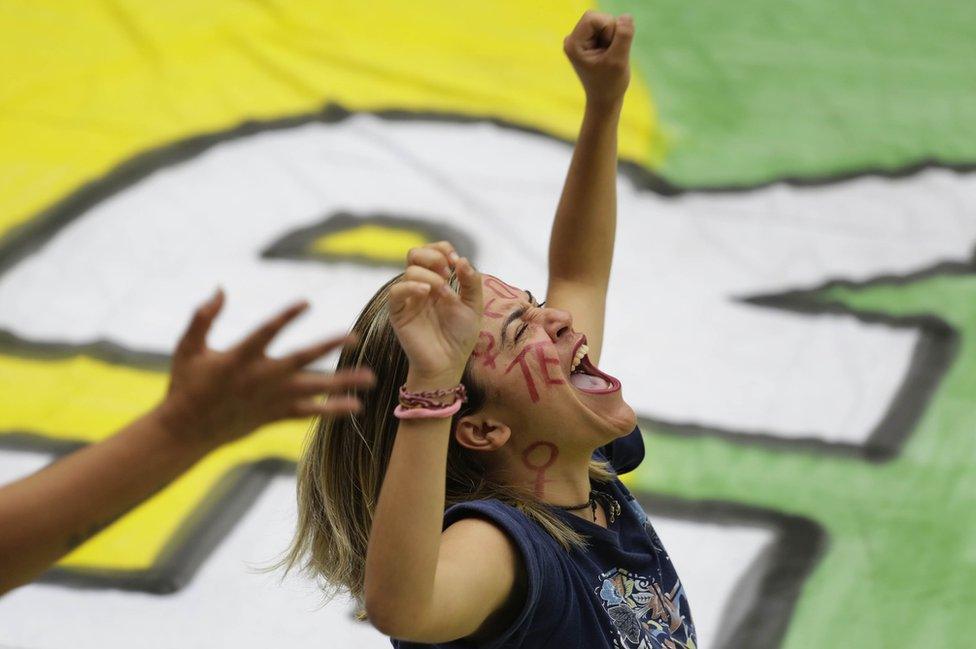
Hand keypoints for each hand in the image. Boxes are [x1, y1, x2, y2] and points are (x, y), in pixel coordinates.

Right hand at [159, 289, 374, 448]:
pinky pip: (308, 412)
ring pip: (313, 389)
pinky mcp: (274, 415)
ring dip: (343, 383)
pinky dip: (332, 410)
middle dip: (329, 347)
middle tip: (355, 337)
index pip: (267, 331)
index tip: (307, 302)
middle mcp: (260, 378)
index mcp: (238, 357)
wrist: (185, 432)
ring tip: (371, 378)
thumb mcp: (187, 348)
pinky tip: (355, 406)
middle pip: (301, 359)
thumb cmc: (185, 384)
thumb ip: (203, 317)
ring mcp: (270, 398)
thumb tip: (220, 289)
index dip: (286, 316)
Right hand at [388, 242, 482, 386]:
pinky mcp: (398, 313)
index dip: (442, 249)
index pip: (432, 251)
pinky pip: (396, 291)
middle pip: (415, 253)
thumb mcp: (474, 306)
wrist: (448, 363)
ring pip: (409, 270)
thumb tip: (461, 259)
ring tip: (443, 292)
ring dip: (430, 276)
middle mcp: (421, 286)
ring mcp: (409, 298)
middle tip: (447, 273)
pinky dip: (410, 286)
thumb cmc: (460, 336)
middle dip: (433, 256)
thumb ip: (471, 282)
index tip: (455, 262)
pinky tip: (426, 293)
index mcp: (438, 281)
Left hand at [563, 11, 633, 107]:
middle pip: (600, 17)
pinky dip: (613, 40)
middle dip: (612, 33)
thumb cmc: (610, 84)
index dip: (608, 29)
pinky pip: (607, 28)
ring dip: (614, 38)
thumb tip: (626, 16)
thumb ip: (623, 37)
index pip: (594, 18)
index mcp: (573, 44)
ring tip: (609, 56)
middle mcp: (573, 39)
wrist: (605, 100)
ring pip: (606, 22)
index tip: (609, 50)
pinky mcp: (589, 41)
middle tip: (610, 54)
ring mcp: (580, 39)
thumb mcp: (618, 60)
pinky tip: (609, 55)